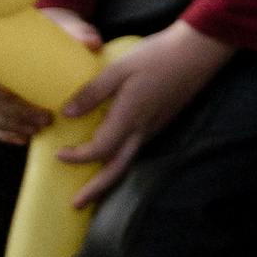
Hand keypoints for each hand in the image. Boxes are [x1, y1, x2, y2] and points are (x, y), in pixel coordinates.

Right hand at [0, 8, 97, 143]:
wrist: (53, 31)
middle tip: (45, 120)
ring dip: (10, 126)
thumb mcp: (66, 26)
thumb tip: (93, 43)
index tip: (14, 96)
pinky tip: (24, 138)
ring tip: (36, 131)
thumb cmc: (55, 28)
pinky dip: (6, 133)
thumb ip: (78, 32)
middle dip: (14, 115)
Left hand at [63, 20, 234, 202]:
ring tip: (94, 189)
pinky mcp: (162, 122)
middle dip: (97, 189)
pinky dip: (122, 162)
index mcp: (129, 117)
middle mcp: (143, 129)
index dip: (76, 156)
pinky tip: (115, 158)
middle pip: (118, 168)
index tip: (58, 153)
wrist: (198, 52)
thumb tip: (67, 113)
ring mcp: (155, 127)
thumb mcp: (119, 68)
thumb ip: (92, 91)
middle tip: (77, 204)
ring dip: (110, 179)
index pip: (99, 149)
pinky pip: (138, 150)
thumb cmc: (158, 56)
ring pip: (129, 162)